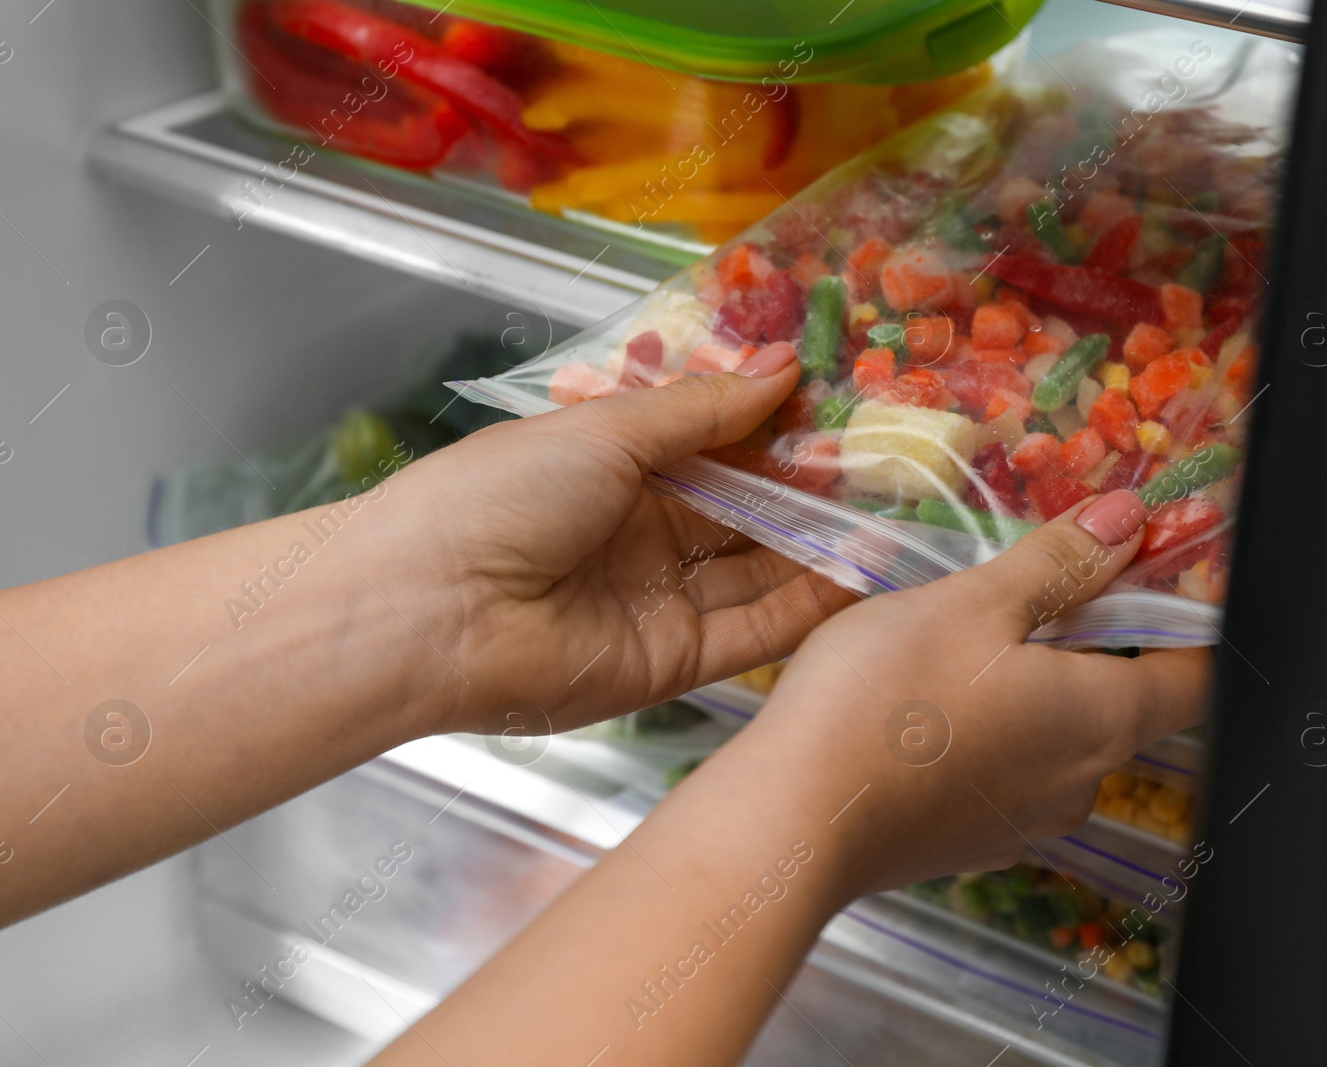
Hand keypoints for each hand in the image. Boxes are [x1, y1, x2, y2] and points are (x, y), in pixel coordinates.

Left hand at [390, 342, 857, 734]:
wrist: (428, 610)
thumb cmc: (498, 497)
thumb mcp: (604, 429)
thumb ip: (703, 407)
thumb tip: (783, 365)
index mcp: (614, 471)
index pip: (716, 450)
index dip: (777, 432)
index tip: (846, 410)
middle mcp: (641, 536)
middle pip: (745, 513)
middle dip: (812, 491)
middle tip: (890, 466)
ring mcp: (658, 601)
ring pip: (759, 573)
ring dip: (823, 547)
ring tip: (898, 513)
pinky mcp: (671, 664)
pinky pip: (752, 631)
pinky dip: (807, 606)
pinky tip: (862, 572)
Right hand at [733, 489, 1212, 895]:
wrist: (794, 819)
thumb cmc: (881, 704)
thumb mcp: (972, 602)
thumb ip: (1060, 562)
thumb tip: (1132, 523)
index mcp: (1103, 717)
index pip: (1199, 671)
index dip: (1190, 611)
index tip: (1155, 565)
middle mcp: (1081, 781)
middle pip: (1127, 699)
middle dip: (1098, 636)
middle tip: (1040, 579)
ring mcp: (1027, 820)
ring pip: (1061, 734)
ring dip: (1038, 682)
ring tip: (968, 636)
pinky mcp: (974, 838)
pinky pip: (1008, 770)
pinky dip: (992, 728)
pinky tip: (931, 699)